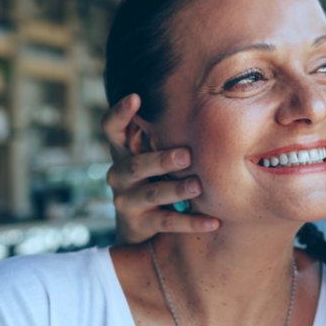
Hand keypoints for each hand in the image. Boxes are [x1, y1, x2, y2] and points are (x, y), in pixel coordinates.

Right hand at [102, 94, 219, 243]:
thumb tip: (207, 107)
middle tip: (186, 155)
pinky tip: (213, 221)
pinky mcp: (139, 225)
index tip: (135, 97)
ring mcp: (127, 201)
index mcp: (123, 153)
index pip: (112, 129)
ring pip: (152, 193)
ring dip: (176, 190)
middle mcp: (119, 175)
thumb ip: (164, 137)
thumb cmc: (154, 178)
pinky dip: (192, 222)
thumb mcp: (152, 157)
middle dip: (161, 160)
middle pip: (136, 165)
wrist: (137, 228)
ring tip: (198, 186)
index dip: (120, 113)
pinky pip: (168, 222)